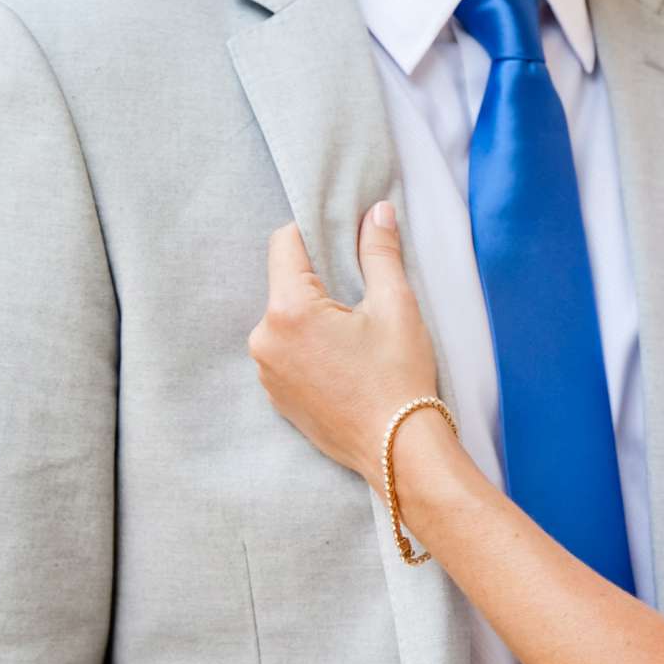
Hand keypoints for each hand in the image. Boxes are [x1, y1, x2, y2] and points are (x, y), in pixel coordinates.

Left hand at [248, 204, 436, 485]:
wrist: (398, 451)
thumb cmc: (399, 378)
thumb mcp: (396, 306)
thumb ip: (380, 252)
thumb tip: (376, 211)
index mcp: (288, 311)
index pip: (285, 243)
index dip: (315, 234)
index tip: (345, 244)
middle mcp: (264, 340)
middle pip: (286, 283)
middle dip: (319, 282)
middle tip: (361, 300)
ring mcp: (267, 372)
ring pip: (286, 320)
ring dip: (314, 317)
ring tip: (356, 338)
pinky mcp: (276, 396)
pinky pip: (287, 353)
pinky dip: (310, 348)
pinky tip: (345, 363)